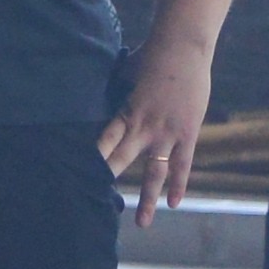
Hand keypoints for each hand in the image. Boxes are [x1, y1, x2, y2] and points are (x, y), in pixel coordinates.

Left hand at [97, 60, 206, 220]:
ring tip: (141, 223)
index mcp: (126, 111)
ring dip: (146, 199)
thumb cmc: (153, 54)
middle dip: (109, 182)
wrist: (183, 46)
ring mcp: (166, 133)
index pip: (105, 141)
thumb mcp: (127, 73)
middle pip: (121, 161)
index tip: (81, 176)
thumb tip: (105, 93)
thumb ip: (120, 90)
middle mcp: (143, 127)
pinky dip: (178, 185)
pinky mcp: (187, 133)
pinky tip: (173, 204)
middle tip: (96, 205)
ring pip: (154, 173)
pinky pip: (182, 165)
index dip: (94, 159)